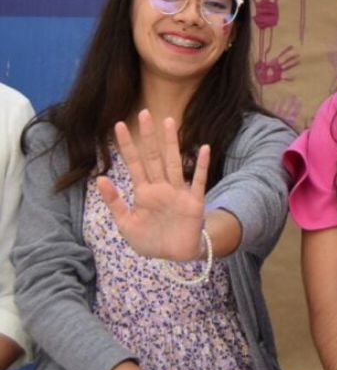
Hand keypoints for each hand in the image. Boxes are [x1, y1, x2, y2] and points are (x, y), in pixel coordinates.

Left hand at [96, 110, 209, 260]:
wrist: (175, 256)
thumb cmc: (151, 240)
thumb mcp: (126, 224)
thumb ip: (114, 202)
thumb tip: (101, 178)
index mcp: (144, 192)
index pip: (134, 164)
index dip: (126, 145)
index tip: (117, 125)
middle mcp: (161, 187)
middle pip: (153, 157)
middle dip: (148, 136)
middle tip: (144, 113)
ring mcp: (178, 192)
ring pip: (174, 162)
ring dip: (171, 143)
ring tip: (169, 122)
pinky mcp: (194, 202)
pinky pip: (198, 181)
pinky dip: (200, 166)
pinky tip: (203, 149)